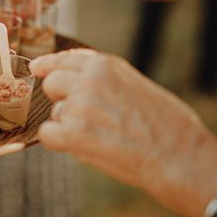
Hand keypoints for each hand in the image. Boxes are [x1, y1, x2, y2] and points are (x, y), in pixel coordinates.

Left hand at [30, 49, 215, 201]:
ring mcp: (79, 106)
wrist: (180, 156)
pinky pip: (47, 134)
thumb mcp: (135, 83)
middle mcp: (88, 80)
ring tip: (103, 135)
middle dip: (62, 99)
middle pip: (51, 84)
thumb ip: (103, 76)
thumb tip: (72, 69)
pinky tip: (84, 147)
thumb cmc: (166, 124)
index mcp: (104, 65)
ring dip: (69, 125)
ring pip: (55, 113)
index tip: (36, 68)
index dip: (48, 66)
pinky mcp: (74, 133)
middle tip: (88, 117)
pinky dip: (59, 143)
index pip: (63, 59)